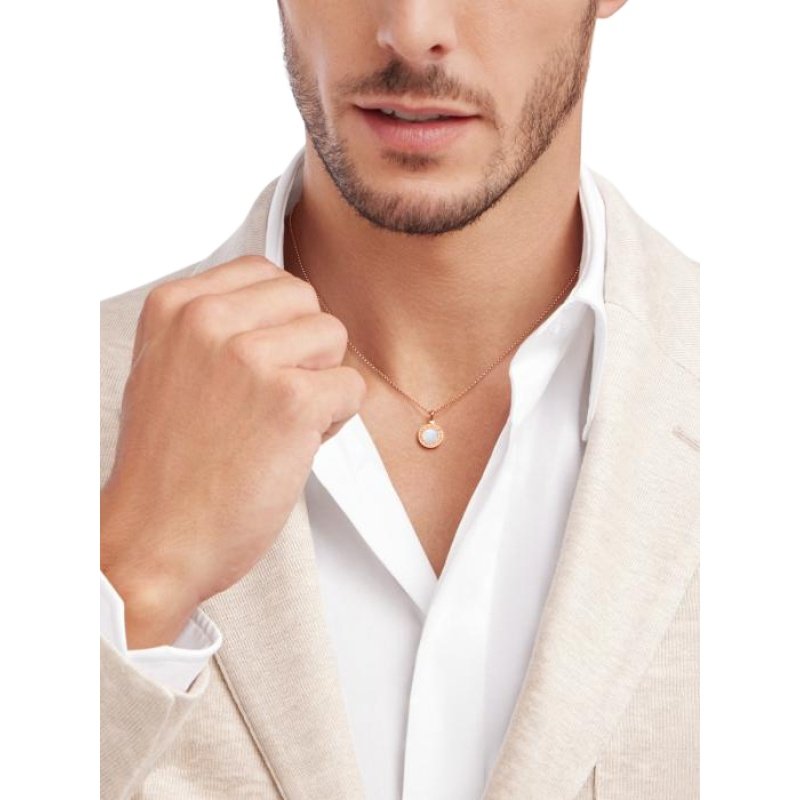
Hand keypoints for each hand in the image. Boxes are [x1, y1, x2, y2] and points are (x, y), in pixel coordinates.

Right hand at [100, 256, 365, 647]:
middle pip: (305, 300)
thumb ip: (215, 327)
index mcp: (177, 306)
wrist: (154, 539)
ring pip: (333, 337)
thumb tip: (277, 309)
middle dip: (304, 349)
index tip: (260, 362)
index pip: (265, 274)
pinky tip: (293, 446)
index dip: (277, 324)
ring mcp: (249, 357)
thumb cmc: (164, 467)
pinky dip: (334, 421)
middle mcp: (209, 321)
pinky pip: (350, 388)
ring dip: (320, 383)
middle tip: (271, 398)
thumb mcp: (166, 369)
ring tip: (279, 423)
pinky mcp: (290, 400)